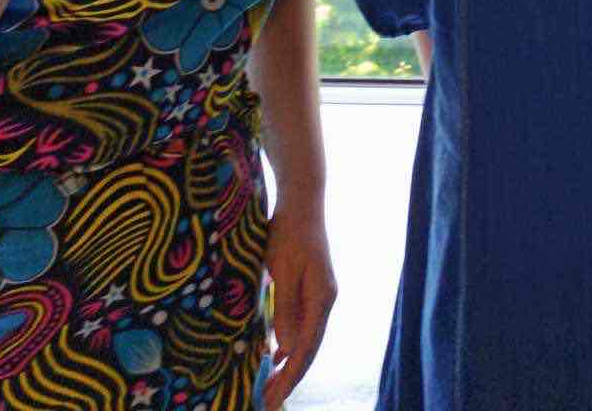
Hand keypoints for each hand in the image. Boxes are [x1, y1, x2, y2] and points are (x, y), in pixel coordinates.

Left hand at [263, 203, 336, 408]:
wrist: (303, 200)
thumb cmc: (289, 232)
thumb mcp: (283, 270)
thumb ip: (285, 309)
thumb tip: (287, 349)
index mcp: (322, 299)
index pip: (306, 350)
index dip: (289, 379)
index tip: (271, 401)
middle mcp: (325, 301)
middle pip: (308, 349)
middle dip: (289, 378)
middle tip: (266, 402)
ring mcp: (320, 294)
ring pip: (305, 339)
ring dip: (288, 363)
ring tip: (268, 385)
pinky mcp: (311, 288)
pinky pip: (301, 324)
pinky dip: (288, 344)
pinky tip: (275, 354)